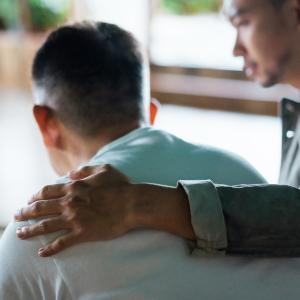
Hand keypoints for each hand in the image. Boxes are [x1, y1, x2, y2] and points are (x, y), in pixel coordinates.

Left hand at [15, 164, 136, 256]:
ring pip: (46, 226)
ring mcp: (75, 219)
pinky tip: (42, 253)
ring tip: (20, 234)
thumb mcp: (104, 169)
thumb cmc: (120, 186)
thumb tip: (70, 173)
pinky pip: (62, 243)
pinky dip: (50, 249)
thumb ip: (85, 170)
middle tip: (17, 216)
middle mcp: (70, 203)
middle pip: (41, 208)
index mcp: (74, 188)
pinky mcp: (83, 233)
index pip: (47, 192)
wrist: (132, 204)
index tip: (29, 200)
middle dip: (26, 212)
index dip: (35, 196)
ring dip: (30, 230)